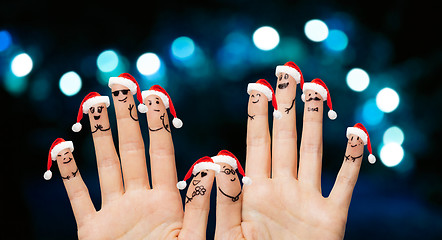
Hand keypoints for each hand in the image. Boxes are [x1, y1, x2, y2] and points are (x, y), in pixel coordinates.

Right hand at [55, 84, 207, 238]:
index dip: (157, 123)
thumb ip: (202, 204)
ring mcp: (115, 213)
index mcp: (168, 201)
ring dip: (99, 136)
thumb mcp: (194, 239)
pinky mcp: (92, 231)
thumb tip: (216, 164)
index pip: (162, 152)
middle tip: (120, 84)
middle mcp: (140, 200)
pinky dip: (68, 175)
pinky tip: (62, 149)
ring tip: (94, 105)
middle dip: (126, 118)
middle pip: (131, 150)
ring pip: (105, 166)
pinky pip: (77, 198)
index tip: (153, 95)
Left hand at [214, 76, 364, 238]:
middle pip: (285, 138)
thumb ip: (228, 200)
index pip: (257, 142)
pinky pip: (344, 183)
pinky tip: (356, 133)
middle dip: (287, 106)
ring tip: (316, 90)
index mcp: (256, 191)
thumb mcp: (232, 234)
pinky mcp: (331, 216)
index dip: (258, 114)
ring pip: (313, 151)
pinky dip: (352, 159)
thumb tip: (220, 162)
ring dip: (316, 122)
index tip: (258, 86)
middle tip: (288, 73)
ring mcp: (307, 199)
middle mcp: (282, 187)